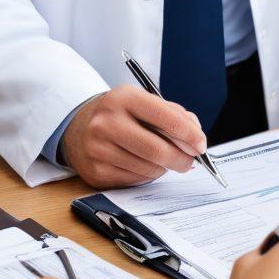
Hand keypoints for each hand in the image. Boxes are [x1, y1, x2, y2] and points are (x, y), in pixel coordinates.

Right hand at [61, 85, 206, 187]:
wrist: (78, 127)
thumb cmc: (120, 114)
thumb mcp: (143, 102)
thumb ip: (173, 115)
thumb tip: (196, 138)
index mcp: (123, 98)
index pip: (166, 117)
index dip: (189, 134)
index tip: (201, 144)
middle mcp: (107, 122)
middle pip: (158, 150)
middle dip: (182, 159)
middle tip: (191, 161)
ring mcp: (98, 149)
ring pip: (149, 168)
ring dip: (164, 167)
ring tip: (161, 159)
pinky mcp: (96, 172)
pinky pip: (135, 180)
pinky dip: (146, 175)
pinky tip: (141, 164)